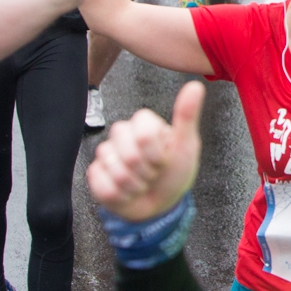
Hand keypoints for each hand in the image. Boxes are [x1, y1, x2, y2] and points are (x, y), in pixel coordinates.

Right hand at [86, 80, 204, 222]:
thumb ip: (187, 116)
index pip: (144, 135)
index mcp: (144, 124)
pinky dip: (121, 196)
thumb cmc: (175, 172)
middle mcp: (122, 135)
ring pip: (116, 172)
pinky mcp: (95, 174)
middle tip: (154, 172)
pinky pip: (103, 186)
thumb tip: (195, 85)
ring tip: (142, 183)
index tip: (165, 159)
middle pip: (128, 154)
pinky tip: (127, 193)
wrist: (161, 204)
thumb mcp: (186, 145)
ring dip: (135, 185)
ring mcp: (107, 154)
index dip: (156, 154)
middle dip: (147, 171)